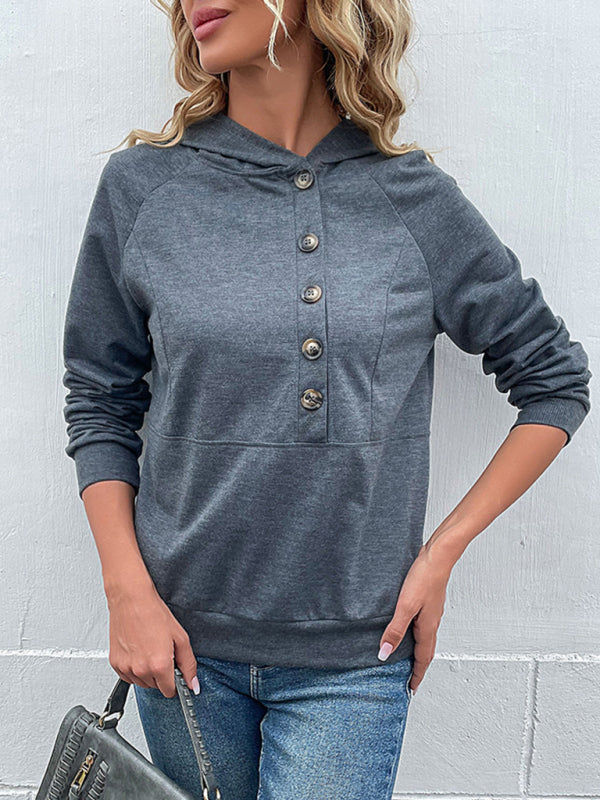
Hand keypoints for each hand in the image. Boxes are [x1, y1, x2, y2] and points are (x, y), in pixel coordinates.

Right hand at [106, 577, 198, 698]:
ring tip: (149, 649)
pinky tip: (139, 651)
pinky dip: (134, 668)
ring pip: (142, 683)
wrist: (131, 600)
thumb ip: (188, 664)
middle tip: (162, 652)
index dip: (175, 682)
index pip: (170, 691)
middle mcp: (141, 670)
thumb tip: (193, 684)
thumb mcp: (180, 637)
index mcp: (159, 665)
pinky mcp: (115, 664)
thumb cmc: (154, 613)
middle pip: (156, 687)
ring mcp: (126, 668)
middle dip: (162, 674)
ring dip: (147, 672)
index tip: (174, 671)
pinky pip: (128, 676)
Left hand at [378, 543, 453, 692]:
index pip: (423, 659)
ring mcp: (431, 611)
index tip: (411, 689)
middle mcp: (432, 622)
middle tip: (408, 678)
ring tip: (406, 657)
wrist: (438, 555)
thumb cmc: (424, 577)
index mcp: (428, 627)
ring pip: (424, 637)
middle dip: (418, 667)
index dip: (416, 675)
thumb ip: (395, 630)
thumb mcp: (405, 606)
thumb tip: (384, 654)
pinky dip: (415, 632)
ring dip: (417, 650)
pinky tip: (407, 626)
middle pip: (426, 651)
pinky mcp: (428, 600)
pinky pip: (422, 624)